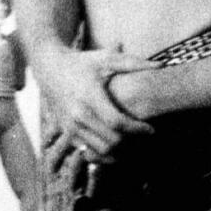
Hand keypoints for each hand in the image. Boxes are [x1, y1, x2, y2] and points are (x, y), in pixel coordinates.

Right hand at [41, 45, 154, 163]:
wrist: (49, 68)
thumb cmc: (82, 62)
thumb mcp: (105, 58)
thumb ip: (134, 63)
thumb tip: (161, 65)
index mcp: (90, 97)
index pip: (117, 122)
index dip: (137, 129)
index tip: (150, 130)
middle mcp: (78, 115)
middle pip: (111, 141)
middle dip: (131, 142)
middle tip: (143, 136)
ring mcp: (70, 126)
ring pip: (100, 151)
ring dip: (119, 150)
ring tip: (132, 142)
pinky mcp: (66, 132)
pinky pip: (88, 152)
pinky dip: (103, 152)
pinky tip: (115, 142)